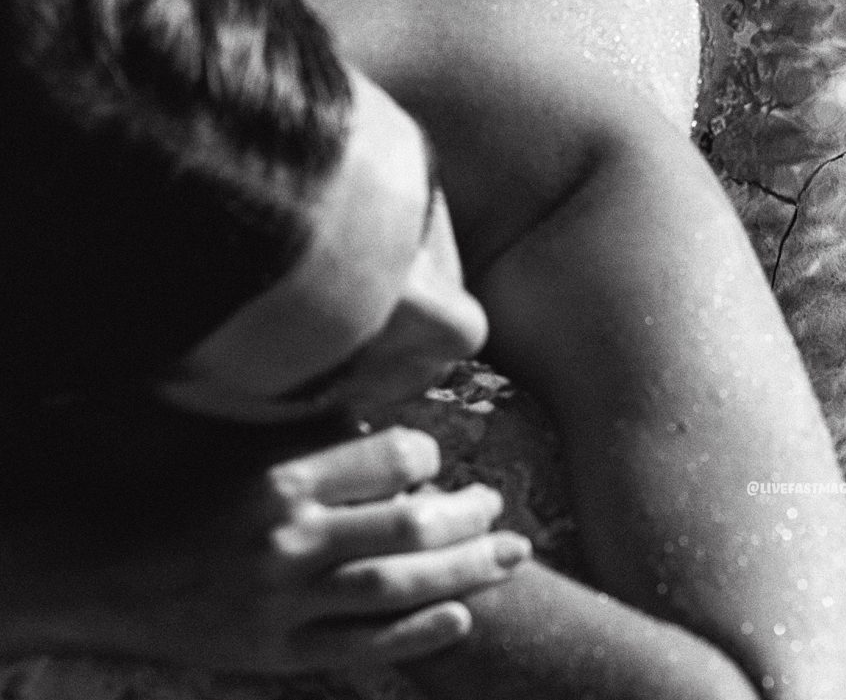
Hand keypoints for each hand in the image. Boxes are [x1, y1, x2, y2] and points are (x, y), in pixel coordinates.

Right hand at [28, 426, 529, 674]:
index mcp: (283, 475)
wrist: (105, 569)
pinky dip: (420, 634)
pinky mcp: (277, 653)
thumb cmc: (176, 491)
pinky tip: (463, 615)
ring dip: (466, 570)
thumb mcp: (240, 442)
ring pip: (398, 590)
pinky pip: (364, 647)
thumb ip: (310, 433)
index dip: (428, 456)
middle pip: (409, 529)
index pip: (392, 458)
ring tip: (511, 554)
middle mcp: (290, 540)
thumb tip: (383, 421)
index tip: (434, 458)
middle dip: (469, 516)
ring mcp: (285, 604)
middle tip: (498, 504)